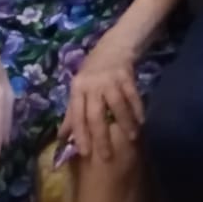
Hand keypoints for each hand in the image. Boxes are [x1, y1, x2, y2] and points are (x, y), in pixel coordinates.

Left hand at [59, 36, 142, 161]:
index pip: (77, 115)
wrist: (114, 45)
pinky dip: (137, 108)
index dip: (80, 134)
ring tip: (131, 138)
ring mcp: (109, 78)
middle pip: (95, 113)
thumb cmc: (93, 72)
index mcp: (77, 88)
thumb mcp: (79, 89)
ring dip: (124, 122)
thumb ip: (72, 113)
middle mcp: (92, 84)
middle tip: (107, 157)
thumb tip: (61, 138)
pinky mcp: (126, 74)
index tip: (84, 153)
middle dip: (101, 136)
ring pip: (116, 105)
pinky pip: (132, 95)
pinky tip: (141, 121)